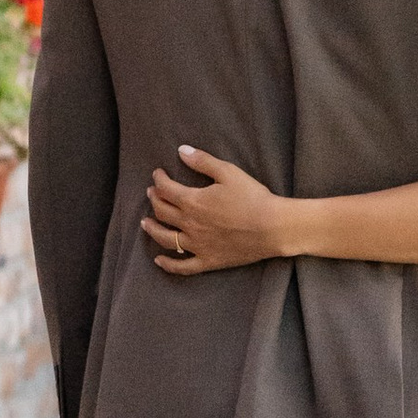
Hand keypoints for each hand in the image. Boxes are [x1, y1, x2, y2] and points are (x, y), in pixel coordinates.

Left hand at [144, 149, 287, 273]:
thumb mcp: (228, 172)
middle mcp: (189, 224)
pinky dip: (168, 265)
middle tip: (152, 194)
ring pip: (166, 239)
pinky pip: (183, 266)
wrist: (272, 227)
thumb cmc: (252, 197)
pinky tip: (159, 260)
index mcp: (192, 201)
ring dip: (152, 229)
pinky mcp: (208, 261)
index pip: (166, 189)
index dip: (159, 179)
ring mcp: (197, 245)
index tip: (158, 174)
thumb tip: (181, 151)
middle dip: (154, 200)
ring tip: (145, 223)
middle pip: (162, 212)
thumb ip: (202, 161)